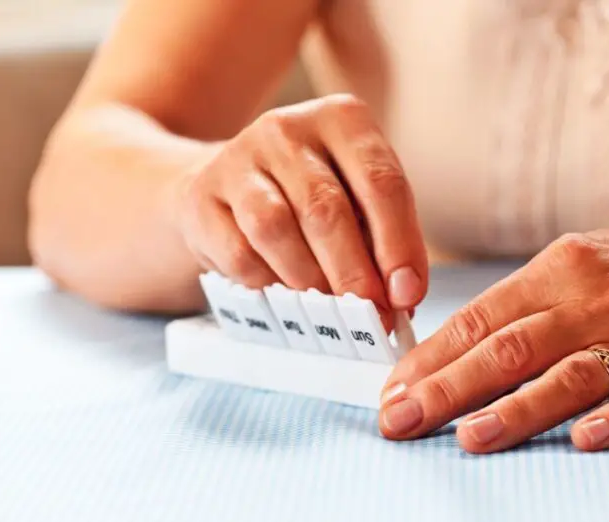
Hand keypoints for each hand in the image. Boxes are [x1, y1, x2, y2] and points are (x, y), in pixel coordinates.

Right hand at [172, 94, 426, 321]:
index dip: (398, 245)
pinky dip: (269, 283)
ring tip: (330, 310)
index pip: (381, 182)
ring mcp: (238, 158)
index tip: (406, 294)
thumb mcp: (360, 199)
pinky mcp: (201, 196)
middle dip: (354, 273)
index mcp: (342, 120)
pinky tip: (287, 297)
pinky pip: (238, 252)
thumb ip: (385, 239)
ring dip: (310, 279)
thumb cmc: (313, 195)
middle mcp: (288, 128)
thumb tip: (403, 296)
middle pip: (326, 208)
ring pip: (275, 228)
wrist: (229, 184)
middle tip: (371, 314)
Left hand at [378, 218, 608, 451]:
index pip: (481, 318)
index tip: (390, 392)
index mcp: (559, 271)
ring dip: (518, 409)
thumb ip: (521, 306)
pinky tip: (586, 441)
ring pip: (570, 376)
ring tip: (470, 437)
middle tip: (401, 421)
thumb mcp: (578, 264)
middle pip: (511, 349)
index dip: (432, 358)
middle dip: (450, 389)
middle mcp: (593, 303)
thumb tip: (447, 351)